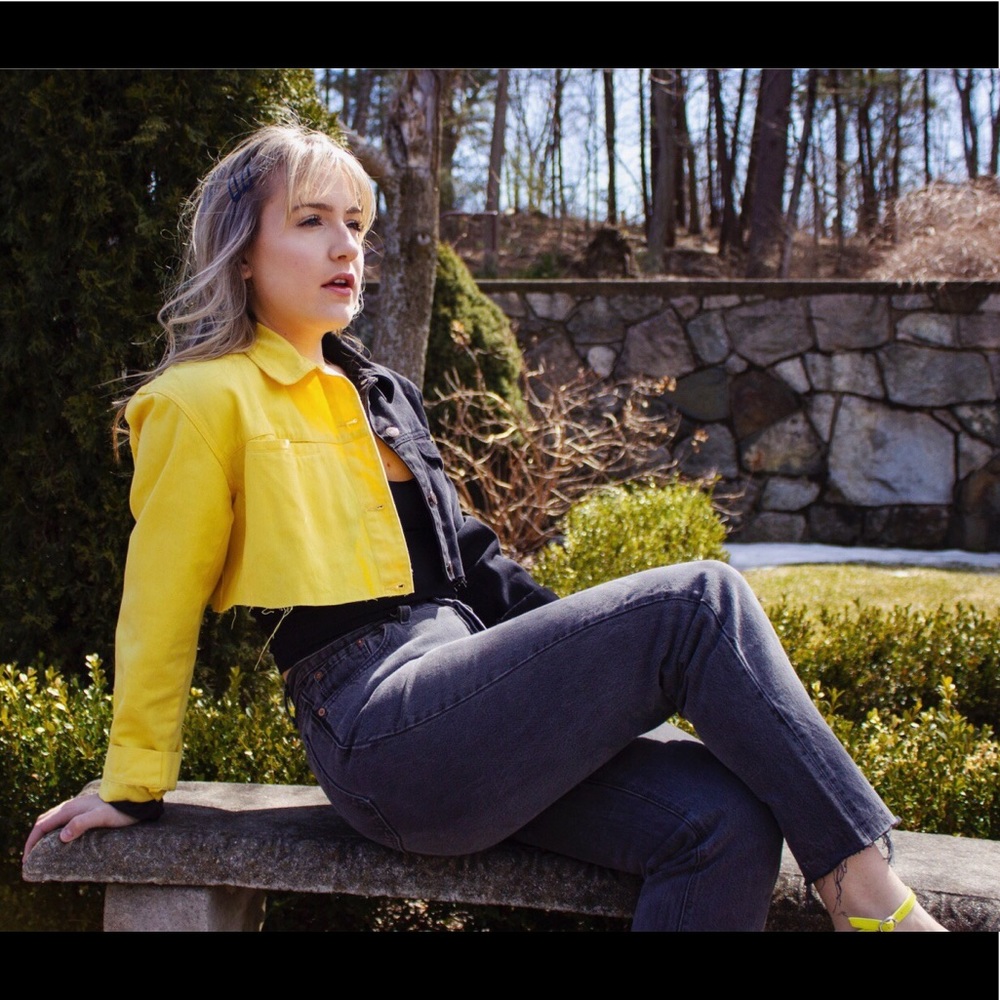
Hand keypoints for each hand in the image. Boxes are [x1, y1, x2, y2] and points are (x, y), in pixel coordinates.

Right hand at [23, 792, 138, 859]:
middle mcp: (71, 806)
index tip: (26, 859)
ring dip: (43, 833)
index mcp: (70, 809)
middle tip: (29, 857)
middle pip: (44, 821)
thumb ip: (81, 824)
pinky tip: (60, 837)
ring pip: (53, 819)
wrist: (134, 797)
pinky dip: (53, 829)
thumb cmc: (119, 809)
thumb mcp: (101, 818)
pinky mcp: (85, 809)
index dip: (31, 842)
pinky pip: (62, 819)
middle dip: (34, 838)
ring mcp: (78, 807)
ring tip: (41, 849)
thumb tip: (62, 837)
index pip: (42, 825)